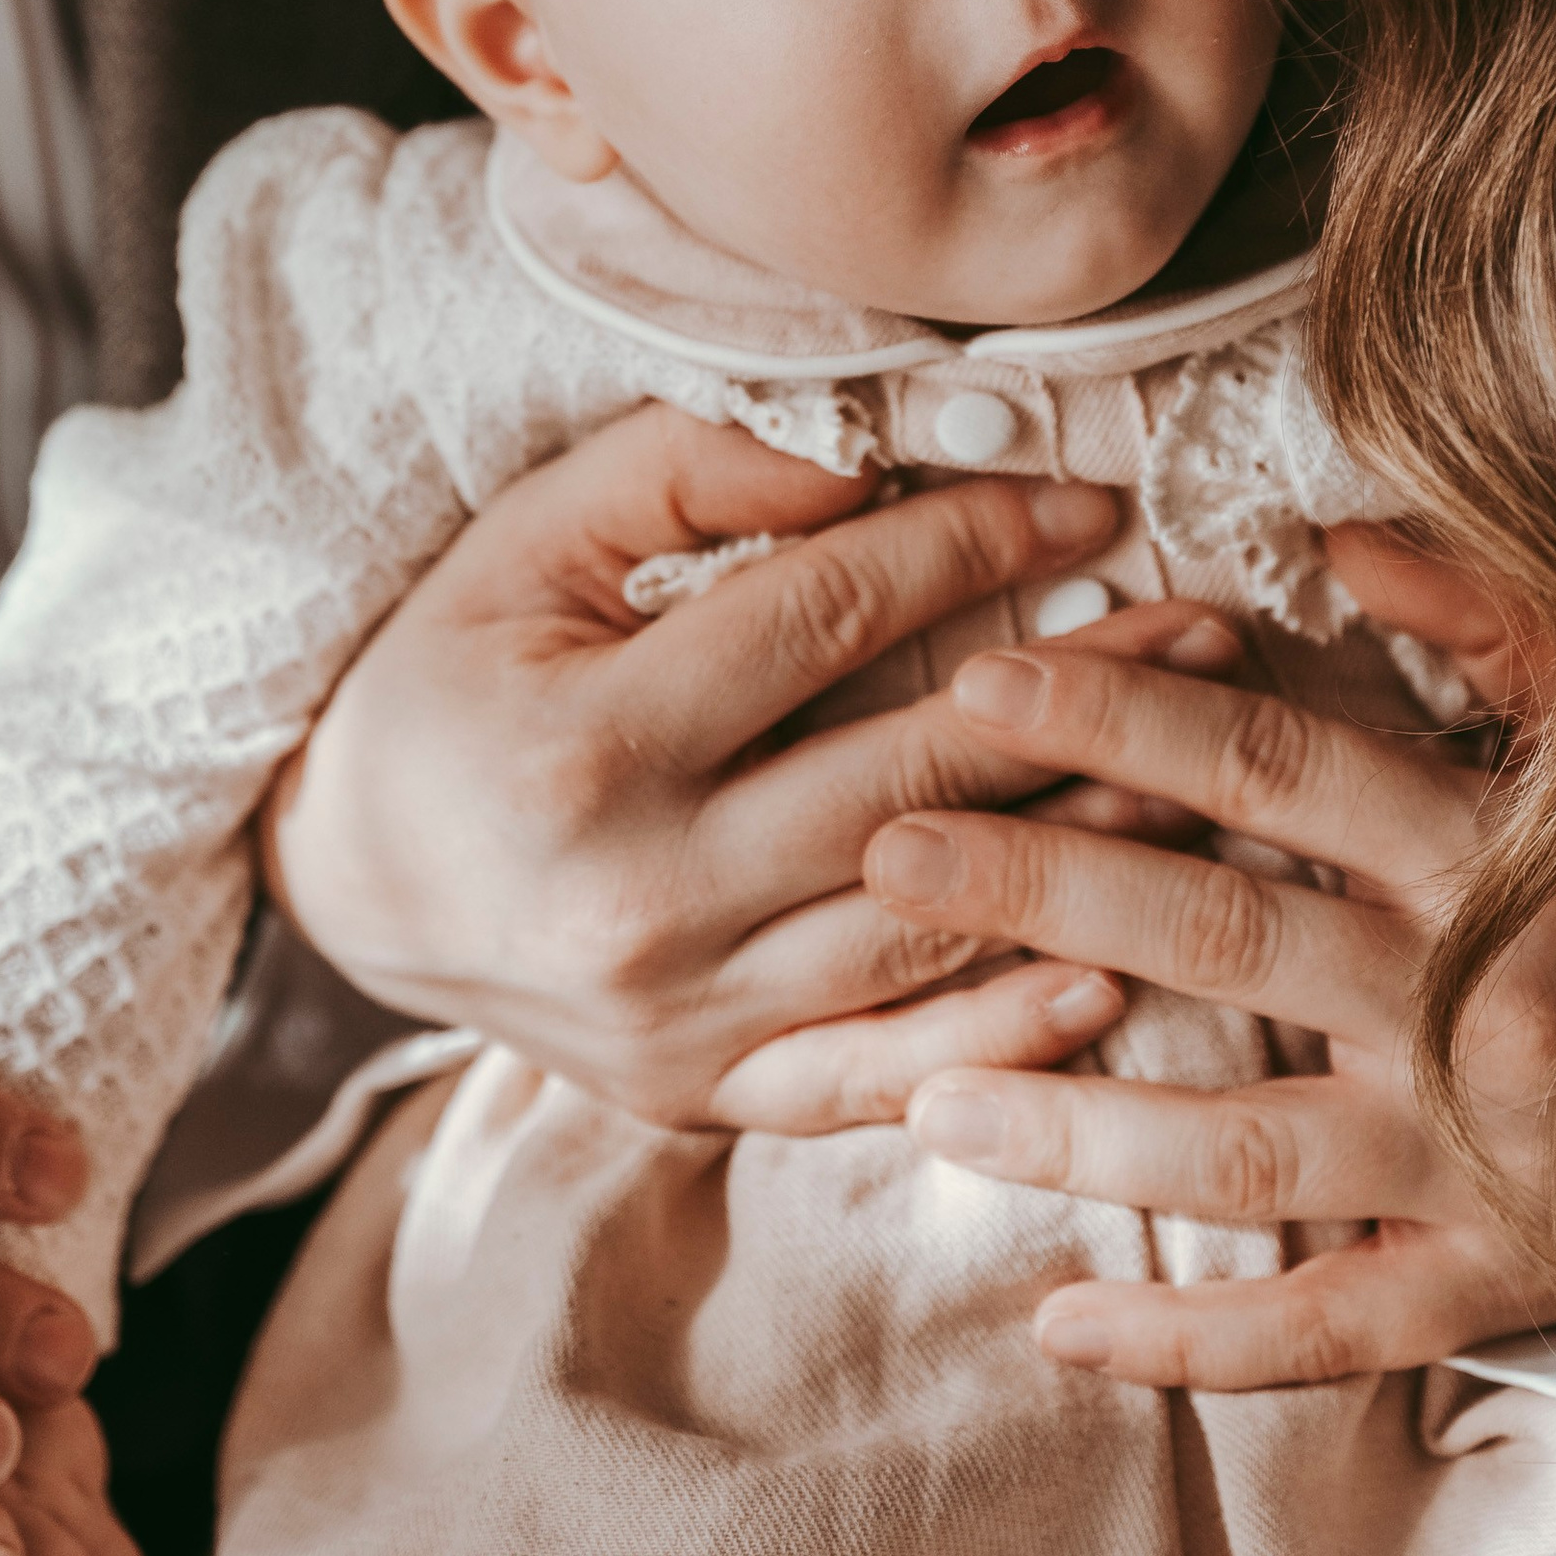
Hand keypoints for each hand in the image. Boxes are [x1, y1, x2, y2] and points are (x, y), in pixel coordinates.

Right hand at [263, 402, 1237, 1132]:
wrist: (345, 874)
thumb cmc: (450, 677)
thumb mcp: (526, 541)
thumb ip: (685, 474)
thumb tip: (865, 461)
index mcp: (590, 747)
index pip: (827, 620)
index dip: (970, 546)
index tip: (1088, 501)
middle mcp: (638, 901)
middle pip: (912, 785)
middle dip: (1083, 701)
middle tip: (1211, 631)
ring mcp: (677, 1019)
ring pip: (924, 936)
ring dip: (1082, 857)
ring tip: (1207, 778)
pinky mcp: (700, 1094)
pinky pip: (878, 1077)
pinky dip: (999, 1038)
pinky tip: (1109, 977)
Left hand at [861, 415, 1555, 1384]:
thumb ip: (1512, 611)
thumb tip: (1351, 529)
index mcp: (1512, 853)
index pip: (1292, 764)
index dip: (1138, 713)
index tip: (991, 674)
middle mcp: (1489, 1004)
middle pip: (1234, 934)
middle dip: (1049, 885)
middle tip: (886, 850)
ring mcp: (1486, 1163)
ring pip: (1250, 1145)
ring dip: (1075, 1126)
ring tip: (917, 1098)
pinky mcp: (1494, 1291)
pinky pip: (1323, 1332)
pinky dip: (1188, 1336)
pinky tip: (1051, 1324)